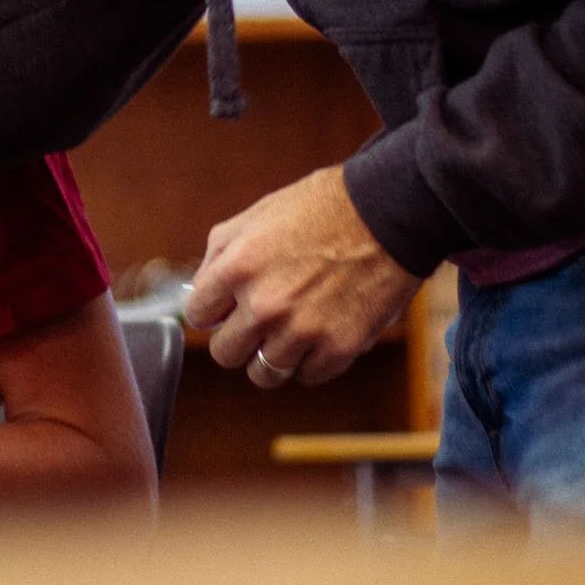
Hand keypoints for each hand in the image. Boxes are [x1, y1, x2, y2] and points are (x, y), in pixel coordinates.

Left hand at [184, 165, 418, 388]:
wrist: (387, 211)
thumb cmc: (320, 208)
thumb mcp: (256, 215)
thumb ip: (219, 256)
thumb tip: (200, 293)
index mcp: (237, 267)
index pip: (197, 316)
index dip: (213, 311)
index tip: (228, 307)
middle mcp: (264, 305)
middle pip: (225, 354)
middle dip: (238, 339)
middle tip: (259, 322)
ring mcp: (302, 331)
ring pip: (264, 374)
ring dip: (274, 354)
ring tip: (292, 328)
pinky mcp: (339, 348)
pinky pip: (308, 376)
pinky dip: (311, 360)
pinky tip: (320, 331)